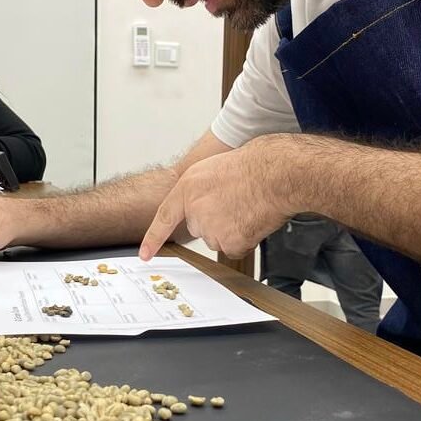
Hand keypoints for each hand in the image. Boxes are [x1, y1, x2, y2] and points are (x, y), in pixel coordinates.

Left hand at [139, 138, 291, 259]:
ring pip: (218, 239)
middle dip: (216, 221)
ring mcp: (210, 228)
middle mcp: (194, 209)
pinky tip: (253, 221)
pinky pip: (235, 248)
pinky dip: (245, 240)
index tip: (145, 254)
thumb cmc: (254, 166)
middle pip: (200, 228)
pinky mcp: (227, 242)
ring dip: (233, 230)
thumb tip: (202, 205)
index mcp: (188, 187)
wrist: (275, 174)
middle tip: (236, 204)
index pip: (164, 217)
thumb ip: (200, 190)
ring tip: (248, 208)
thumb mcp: (214, 169)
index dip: (153, 238)